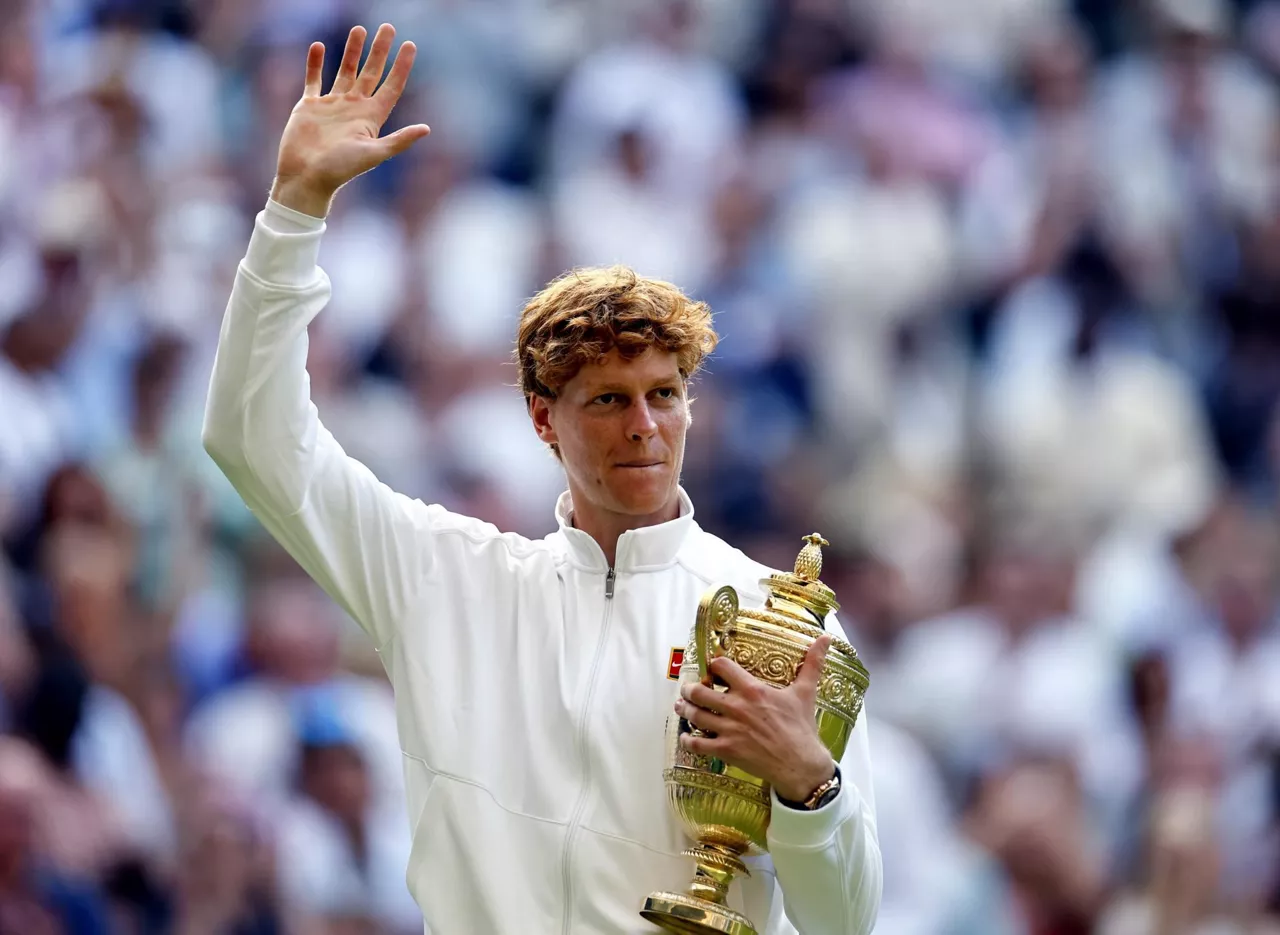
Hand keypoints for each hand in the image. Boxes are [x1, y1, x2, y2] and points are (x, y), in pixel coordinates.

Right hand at [272, 23, 430, 216]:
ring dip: (352, 51)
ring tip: (359, 29)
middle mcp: (354, 108)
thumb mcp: (374, 154)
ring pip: (344, 71)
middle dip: (380, 50)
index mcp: (371, 118)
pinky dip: (314, 63)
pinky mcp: (309, 106)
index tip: (410, 45)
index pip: (391, 86)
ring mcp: (331, 106)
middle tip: (388, 27)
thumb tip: (426, 129)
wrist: (307, 177)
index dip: (401, 66)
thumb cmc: (341, 170)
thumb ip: (399, 141)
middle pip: (370, 72)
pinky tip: (318, 46)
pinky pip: (313, 79)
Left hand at [675, 634, 835, 802]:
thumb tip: (825, 639)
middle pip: (700, 691)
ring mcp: (729, 730)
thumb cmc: (802, 729)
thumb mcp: (805, 693)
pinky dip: (687, 740)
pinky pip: (697, 744)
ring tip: (681, 706)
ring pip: (695, 715)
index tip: (712, 668)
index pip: (722, 667)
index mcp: (753, 690)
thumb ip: (812, 664)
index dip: (714, 665)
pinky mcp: (726, 751)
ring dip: (685, 709)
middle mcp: (736, 707)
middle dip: (689, 688)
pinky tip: (686, 737)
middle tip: (688, 688)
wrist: (801, 765)